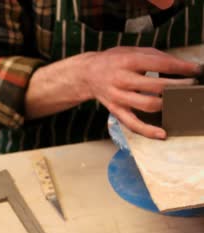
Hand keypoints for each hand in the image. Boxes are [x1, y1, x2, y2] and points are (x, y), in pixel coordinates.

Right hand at [80, 47, 199, 138]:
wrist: (86, 74)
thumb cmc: (113, 61)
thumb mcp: (131, 51)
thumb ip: (154, 57)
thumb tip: (181, 66)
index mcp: (127, 61)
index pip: (160, 64)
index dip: (182, 68)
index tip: (197, 70)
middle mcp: (122, 79)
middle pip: (156, 86)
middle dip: (179, 86)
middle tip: (192, 85)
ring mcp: (118, 97)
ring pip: (148, 105)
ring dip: (168, 105)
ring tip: (181, 101)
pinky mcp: (115, 110)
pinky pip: (133, 124)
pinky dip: (148, 131)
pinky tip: (162, 133)